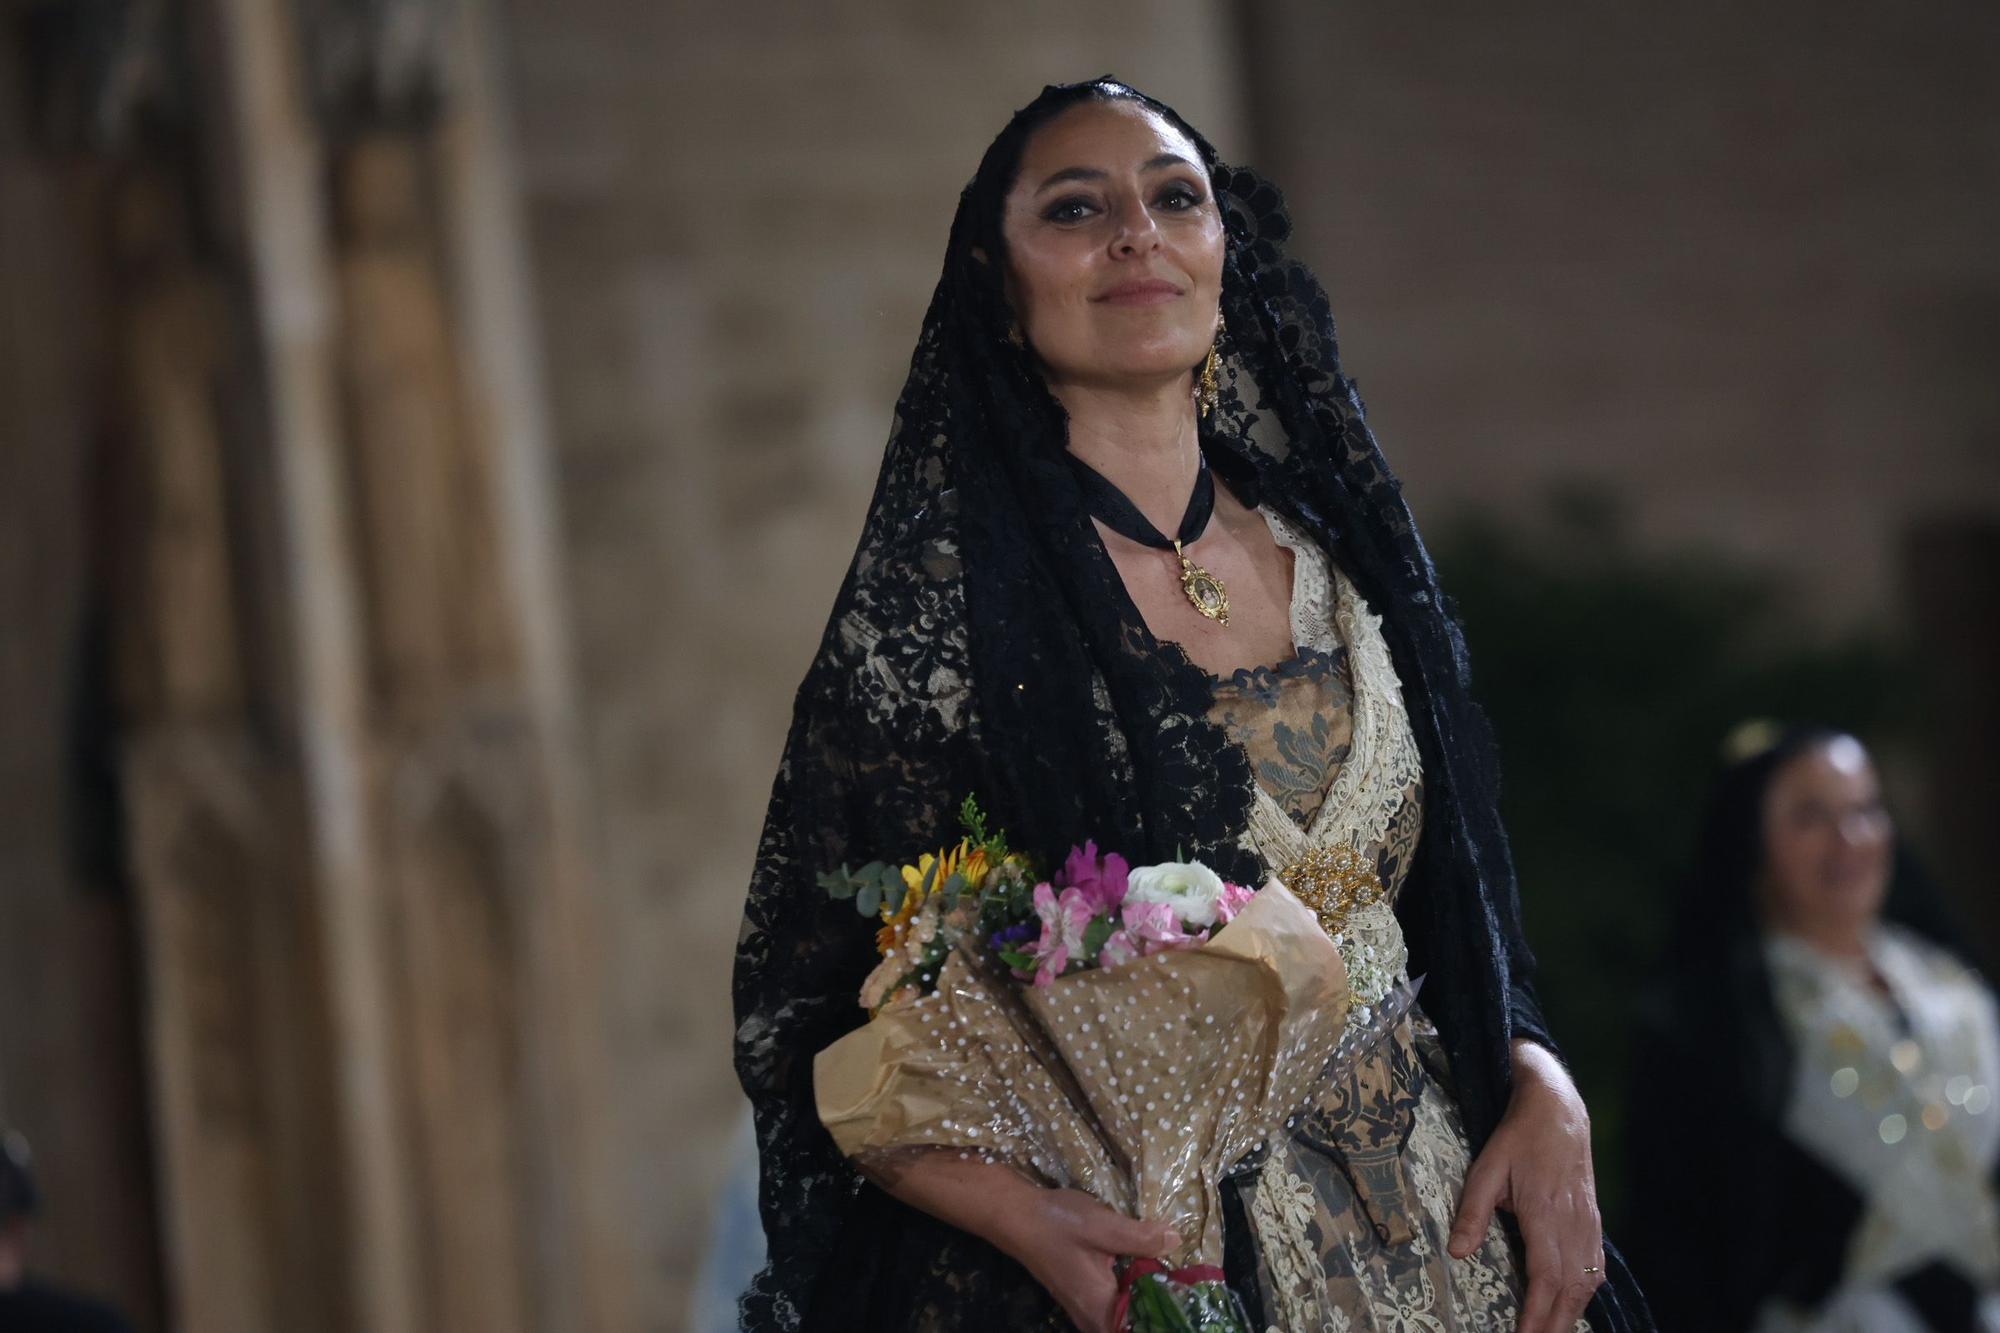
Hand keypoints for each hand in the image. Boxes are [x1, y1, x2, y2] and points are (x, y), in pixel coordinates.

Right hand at [993, 1188, 1179, 1332]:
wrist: (1018, 1216)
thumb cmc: (1058, 1224)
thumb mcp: (1103, 1226)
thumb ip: (1141, 1237)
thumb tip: (1176, 1239)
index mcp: (1101, 1310)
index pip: (1141, 1331)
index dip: (1168, 1320)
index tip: (1192, 1304)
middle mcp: (1094, 1319)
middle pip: (1137, 1327)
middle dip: (1163, 1312)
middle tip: (1192, 1289)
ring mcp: (1088, 1310)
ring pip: (1128, 1319)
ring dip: (1151, 1303)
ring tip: (1178, 1282)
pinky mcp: (1085, 1297)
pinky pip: (1119, 1307)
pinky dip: (1136, 1294)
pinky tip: (1152, 1272)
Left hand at [1448, 1040, 1603, 1332]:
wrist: (1558, 1110)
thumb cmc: (1518, 1139)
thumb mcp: (1486, 1168)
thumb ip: (1472, 1212)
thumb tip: (1457, 1253)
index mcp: (1544, 1213)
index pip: (1545, 1277)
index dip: (1537, 1313)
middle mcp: (1573, 1224)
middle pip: (1570, 1289)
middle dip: (1555, 1324)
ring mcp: (1588, 1223)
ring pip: (1587, 1281)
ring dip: (1572, 1313)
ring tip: (1552, 1332)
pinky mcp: (1594, 1219)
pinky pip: (1596, 1265)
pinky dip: (1586, 1291)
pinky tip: (1574, 1303)